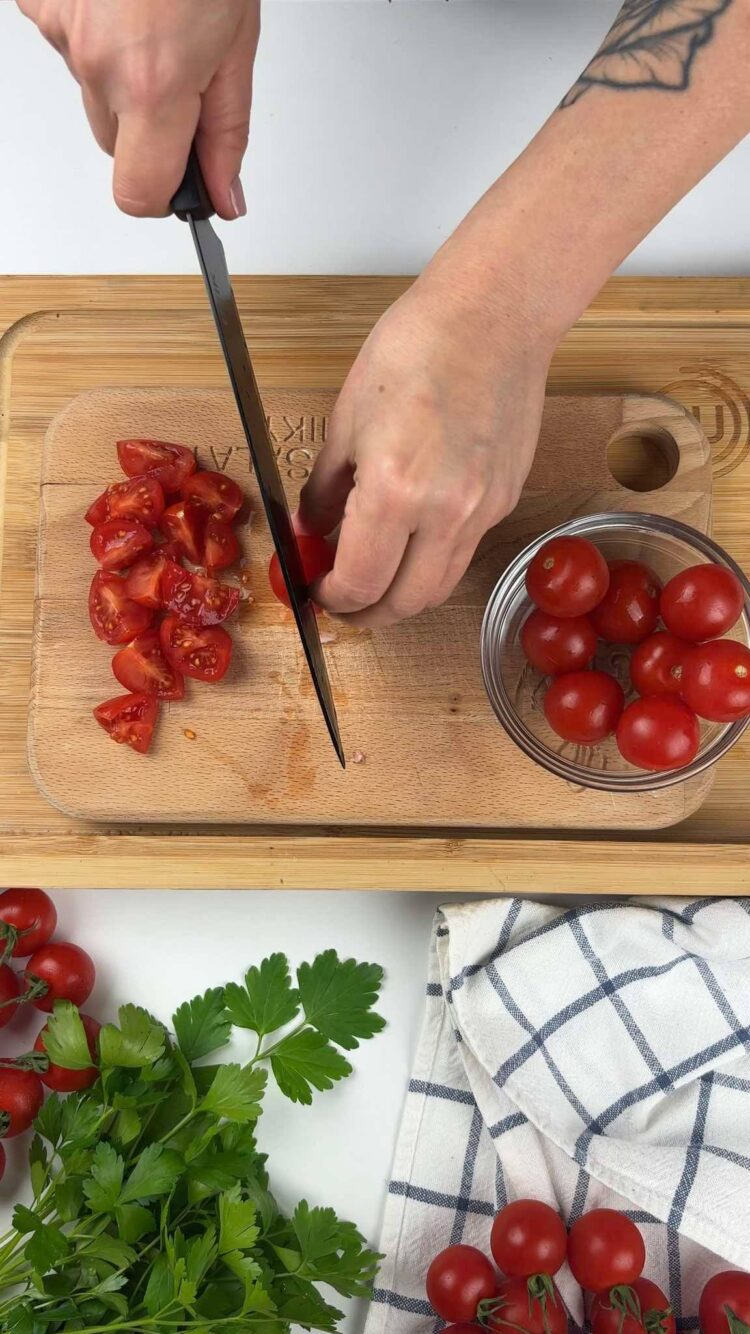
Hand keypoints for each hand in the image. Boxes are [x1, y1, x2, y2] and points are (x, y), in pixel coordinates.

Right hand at [16, 0, 259, 217]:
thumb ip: (226, 134)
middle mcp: (97, 63)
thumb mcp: (237, 47)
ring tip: (154, 17)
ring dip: (122, 71)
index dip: (163, 196)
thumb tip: (224, 196)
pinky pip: (70, 43)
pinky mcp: (38, 3)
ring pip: (93, 90)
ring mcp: (60, 29)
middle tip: (183, 70)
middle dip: (150, 124)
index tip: (184, 182)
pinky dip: (96, 31)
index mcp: (153, 84)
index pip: (137, 193)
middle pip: (116, 143)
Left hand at [299, 276, 552, 627]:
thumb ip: (326, 487)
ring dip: (404, 596)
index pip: (360, 582)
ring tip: (377, 580)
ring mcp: (483, 509)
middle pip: (405, 603)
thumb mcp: (347, 418)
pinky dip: (433, 560)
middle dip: (367, 613)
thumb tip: (312, 527)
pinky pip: (465, 550)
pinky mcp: (505, 499)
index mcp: (395, 491)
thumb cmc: (417, 347)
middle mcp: (446, 512)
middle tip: (343, 602)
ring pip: (441, 586)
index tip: (318, 592)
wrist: (492, 316)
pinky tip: (412, 538)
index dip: (332, 598)